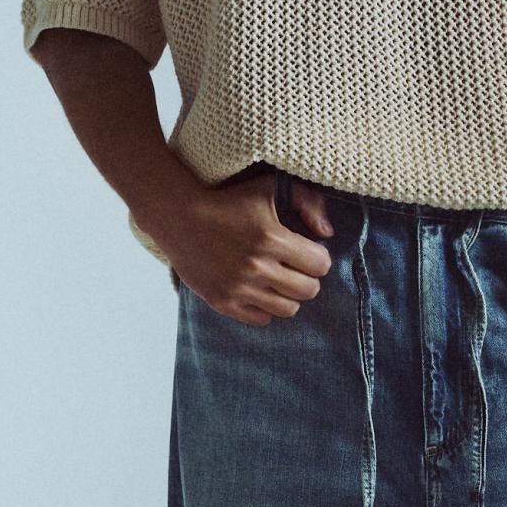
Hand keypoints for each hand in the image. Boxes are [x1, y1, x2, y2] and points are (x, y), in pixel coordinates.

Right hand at [167, 170, 336, 325]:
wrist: (179, 217)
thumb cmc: (228, 200)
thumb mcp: (270, 187)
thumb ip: (308, 201)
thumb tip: (328, 232)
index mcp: (272, 238)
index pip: (320, 265)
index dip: (318, 257)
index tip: (307, 252)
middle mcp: (257, 267)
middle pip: (308, 290)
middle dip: (307, 278)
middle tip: (294, 268)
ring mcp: (239, 288)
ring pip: (288, 309)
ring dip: (288, 295)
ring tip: (278, 281)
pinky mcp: (223, 302)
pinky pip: (262, 319)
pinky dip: (265, 308)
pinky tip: (259, 291)